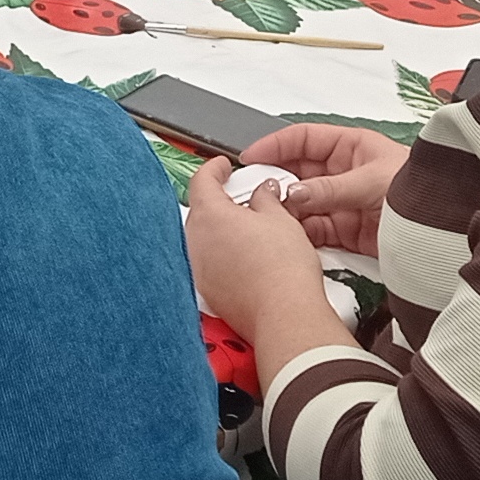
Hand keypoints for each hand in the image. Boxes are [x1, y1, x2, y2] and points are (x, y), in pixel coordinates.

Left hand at [184, 155, 329, 343]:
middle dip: (219, 201)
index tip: (223, 165)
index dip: (213, 168)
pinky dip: (223, 256)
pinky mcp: (209, 293)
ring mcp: (199, 270)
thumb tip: (264, 193)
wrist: (284, 314)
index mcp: (210, 216)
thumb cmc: (281, 270)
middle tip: (243, 196)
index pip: (201, 180)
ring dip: (221, 230)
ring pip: (204, 240)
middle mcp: (196, 242)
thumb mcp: (281, 219)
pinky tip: (247, 258)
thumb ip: (266, 198)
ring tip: (250, 230)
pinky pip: (209, 264)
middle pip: (200, 210)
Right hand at [239, 123, 407, 255]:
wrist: (444, 229)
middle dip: (276, 181)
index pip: (304, 139)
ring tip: (268, 215)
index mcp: (351, 146)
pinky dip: (299, 232)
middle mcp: (344, 172)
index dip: (276, 145)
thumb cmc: (420, 190)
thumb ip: (330, 188)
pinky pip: (314, 229)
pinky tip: (287, 233)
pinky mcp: (346, 231)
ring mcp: (343, 202)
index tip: (251, 157)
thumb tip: (294, 193)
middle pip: (298, 172)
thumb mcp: (372, 181)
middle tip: (253, 191)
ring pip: (302, 203)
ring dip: (285, 209)